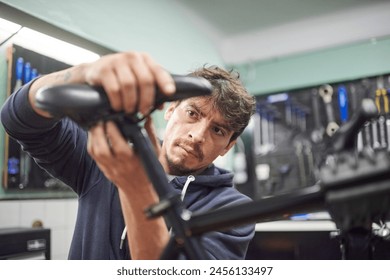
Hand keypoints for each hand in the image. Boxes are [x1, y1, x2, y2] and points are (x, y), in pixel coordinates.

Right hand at [29, 51, 174, 117]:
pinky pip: (114, 89)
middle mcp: (132, 57)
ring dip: (131, 102)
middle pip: (145, 80)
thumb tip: (161, 106)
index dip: (165, 82)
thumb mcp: (137, 80)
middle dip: (146, 99)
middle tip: (143, 111)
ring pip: (129, 86)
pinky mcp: (103, 69)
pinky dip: (118, 102)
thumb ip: (150, 90)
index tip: (169, 93)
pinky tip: (118, 108)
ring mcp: (116, 61)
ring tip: (130, 111)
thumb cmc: (121, 78)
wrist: (94, 72)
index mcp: (144, 59)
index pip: (158, 70)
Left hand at [87, 117, 160, 189]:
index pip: (118, 145)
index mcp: (132, 161)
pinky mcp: (104, 169)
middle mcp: (119, 166)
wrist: (139, 189)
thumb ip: (150, 134)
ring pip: (96, 152)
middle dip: (98, 132)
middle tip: (100, 120)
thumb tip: (147, 118)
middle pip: (102, 150)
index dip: (112, 131)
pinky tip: (94, 134)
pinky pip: (93, 156)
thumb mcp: (154, 151)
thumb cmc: (148, 168)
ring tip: (96, 125)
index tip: (111, 119)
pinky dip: (91, 143)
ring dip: (93, 136)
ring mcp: (109, 169)